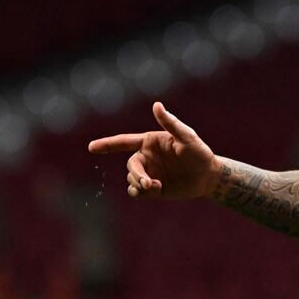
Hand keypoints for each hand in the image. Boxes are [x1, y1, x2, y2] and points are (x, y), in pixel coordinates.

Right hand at [88, 102, 219, 198]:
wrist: (208, 176)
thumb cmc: (199, 152)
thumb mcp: (186, 137)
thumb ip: (170, 123)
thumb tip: (156, 105)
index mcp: (150, 142)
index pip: (124, 141)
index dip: (107, 144)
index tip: (91, 147)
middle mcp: (147, 157)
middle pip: (130, 166)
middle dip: (136, 175)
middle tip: (149, 183)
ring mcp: (149, 172)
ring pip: (131, 180)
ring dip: (139, 185)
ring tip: (156, 187)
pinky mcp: (153, 188)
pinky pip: (136, 192)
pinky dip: (140, 193)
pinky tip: (154, 191)